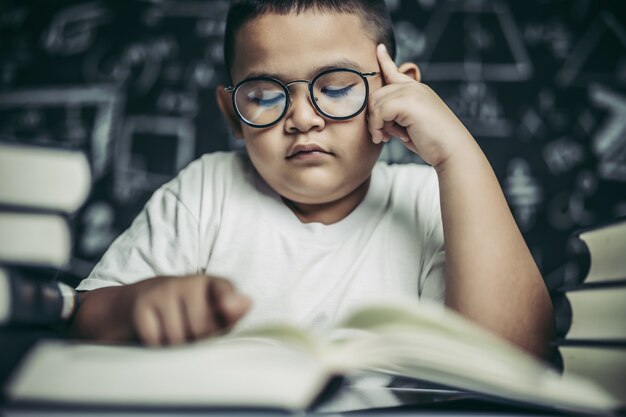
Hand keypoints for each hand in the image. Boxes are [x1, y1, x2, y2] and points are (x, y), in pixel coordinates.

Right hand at [129, 275, 250, 345]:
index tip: (226, 309)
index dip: (228, 303)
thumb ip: (233, 312)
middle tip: (192, 331)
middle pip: (202, 328)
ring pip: (178, 337)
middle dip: (198, 339)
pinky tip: (158, 332)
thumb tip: (247, 302)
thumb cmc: (190, 312)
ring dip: (177, 345)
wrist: (143, 302)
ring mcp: (164, 290)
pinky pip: (155, 339)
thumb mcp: (215, 314)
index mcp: (213, 284)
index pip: (225, 292)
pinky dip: (157, 344)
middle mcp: (189, 281)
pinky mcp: (142, 303)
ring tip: (175, 332)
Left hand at [368, 44, 472, 167]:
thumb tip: (375, 116)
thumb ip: (395, 115)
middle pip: (376, 94)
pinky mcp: (409, 101)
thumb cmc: (433, 142)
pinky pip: (380, 111)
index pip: (395, 71)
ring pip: (376, 103)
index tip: (379, 48)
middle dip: (374, 117)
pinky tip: (386, 137)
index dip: (384, 60)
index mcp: (416, 90)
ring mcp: (412, 92)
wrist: (453, 150)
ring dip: (375, 124)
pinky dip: (378, 126)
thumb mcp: (410, 125)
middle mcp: (413, 87)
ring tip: (386, 137)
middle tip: (382, 135)